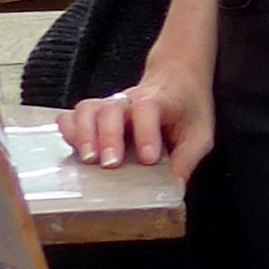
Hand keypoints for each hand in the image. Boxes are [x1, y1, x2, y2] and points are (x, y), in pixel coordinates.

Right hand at [61, 0, 219, 171]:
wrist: (177, 80)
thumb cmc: (188, 109)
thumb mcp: (200, 133)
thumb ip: (187, 159)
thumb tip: (174, 188)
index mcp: (160, 101)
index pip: (148, 109)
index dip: (146, 133)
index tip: (148, 159)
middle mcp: (130, 100)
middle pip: (111, 109)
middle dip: (108, 137)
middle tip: (110, 164)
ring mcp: (110, 104)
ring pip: (87, 109)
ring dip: (84, 134)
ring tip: (88, 160)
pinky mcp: (95, 112)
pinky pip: (73, 115)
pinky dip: (68, 130)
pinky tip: (72, 148)